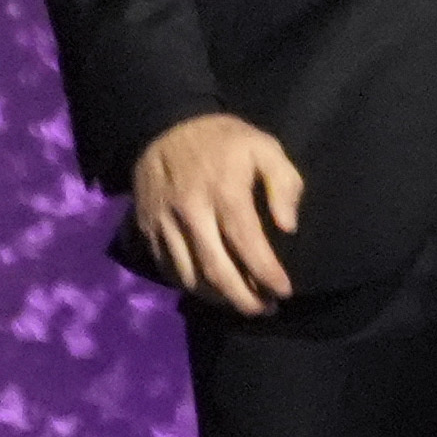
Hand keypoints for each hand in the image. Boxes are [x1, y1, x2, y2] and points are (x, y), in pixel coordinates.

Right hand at [131, 112, 303, 314]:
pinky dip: (192, 287)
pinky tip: (213, 290)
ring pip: (191, 277)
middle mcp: (192, 212)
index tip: (284, 291)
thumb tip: (288, 227)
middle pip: (217, 270)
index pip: (247, 244)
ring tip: (243, 303)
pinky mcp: (148, 230)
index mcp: (224, 191)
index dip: (266, 274)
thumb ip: (283, 184)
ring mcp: (165, 224)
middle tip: (265, 309)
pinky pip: (170, 270)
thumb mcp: (264, 146)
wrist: (164, 127)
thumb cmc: (224, 141)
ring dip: (219, 299)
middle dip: (244, 299)